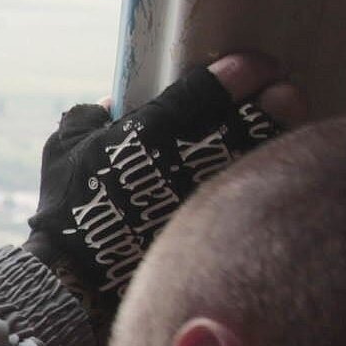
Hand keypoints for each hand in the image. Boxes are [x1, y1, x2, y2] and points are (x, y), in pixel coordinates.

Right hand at [24, 51, 309, 314]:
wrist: (76, 278)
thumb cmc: (68, 208)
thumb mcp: (63, 150)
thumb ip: (89, 119)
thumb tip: (109, 106)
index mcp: (159, 125)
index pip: (220, 84)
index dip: (246, 70)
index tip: (257, 67)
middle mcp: (196, 154)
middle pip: (260, 115)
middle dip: (276, 100)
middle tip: (281, 93)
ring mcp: (214, 192)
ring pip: (266, 153)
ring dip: (280, 136)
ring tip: (282, 128)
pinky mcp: (218, 227)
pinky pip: (257, 194)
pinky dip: (268, 177)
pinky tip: (266, 171)